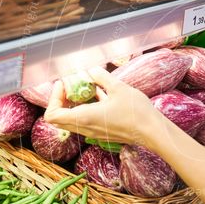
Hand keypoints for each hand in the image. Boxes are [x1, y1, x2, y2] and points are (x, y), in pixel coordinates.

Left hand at [44, 67, 166, 146]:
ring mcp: (93, 132)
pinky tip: (100, 94)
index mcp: (84, 118)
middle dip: (62, 100)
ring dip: (74, 104)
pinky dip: (86, 108)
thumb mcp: (118, 88)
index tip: (65, 85)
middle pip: (59, 119)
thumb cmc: (135, 112)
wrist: (152, 131)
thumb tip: (90, 71)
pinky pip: (85, 121)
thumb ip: (101, 77)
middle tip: (72, 86)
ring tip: (87, 88)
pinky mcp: (102, 132)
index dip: (54, 98)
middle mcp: (85, 128)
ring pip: (72, 120)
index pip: (52, 115)